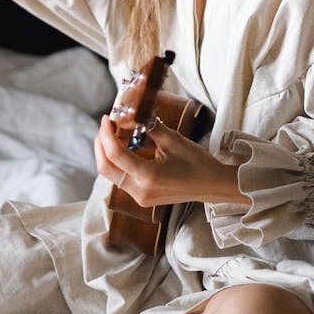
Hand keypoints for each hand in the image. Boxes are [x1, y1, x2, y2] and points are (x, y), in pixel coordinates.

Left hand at [94, 115, 249, 207]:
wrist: (213, 185)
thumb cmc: (197, 163)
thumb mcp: (173, 140)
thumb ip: (149, 128)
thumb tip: (132, 115)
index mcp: (147, 176)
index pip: (115, 154)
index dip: (106, 134)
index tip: (106, 118)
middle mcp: (140, 191)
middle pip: (105, 168)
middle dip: (100, 145)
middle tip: (105, 126)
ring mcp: (141, 197)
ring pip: (112, 175)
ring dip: (107, 154)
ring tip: (112, 134)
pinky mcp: (143, 197)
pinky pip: (122, 179)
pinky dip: (118, 163)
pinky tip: (123, 148)